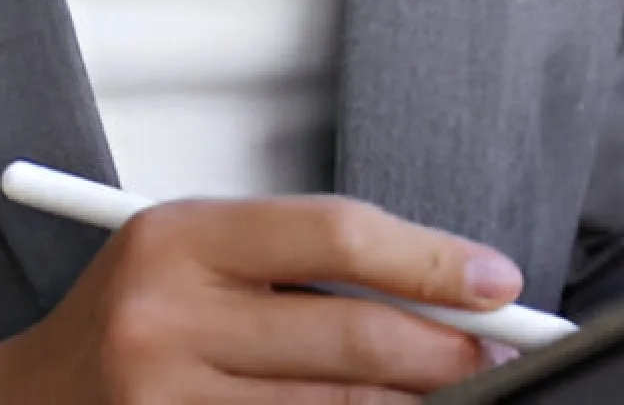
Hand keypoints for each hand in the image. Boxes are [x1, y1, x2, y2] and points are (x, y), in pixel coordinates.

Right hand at [0, 190, 522, 401]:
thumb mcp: (192, 258)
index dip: (429, 258)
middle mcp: (167, 320)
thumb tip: (435, 288)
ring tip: (453, 396)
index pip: (333, 235)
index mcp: (177, 238)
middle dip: (444, 348)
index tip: (494, 278)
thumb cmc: (124, 323)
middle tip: (499, 349)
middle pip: (348, 337)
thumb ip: (295, 265)